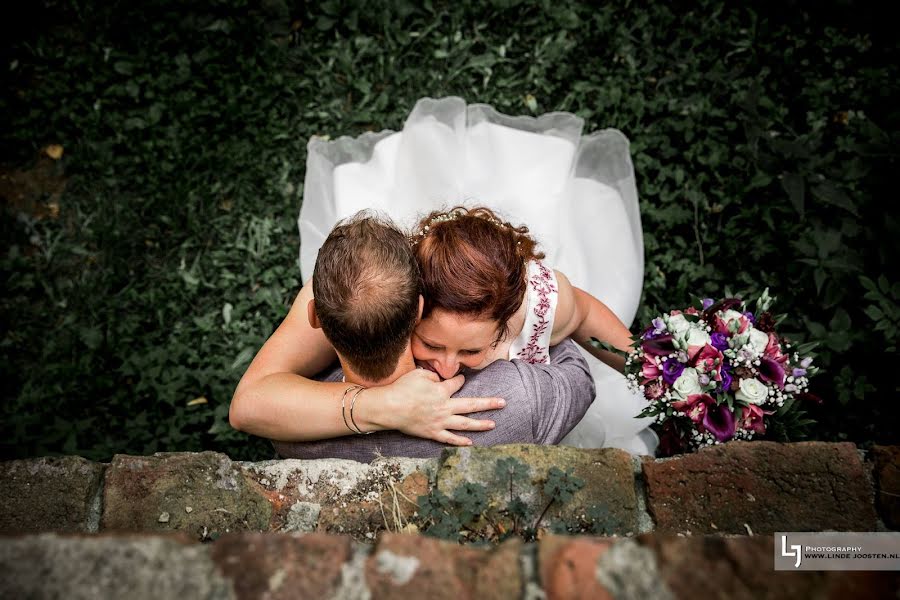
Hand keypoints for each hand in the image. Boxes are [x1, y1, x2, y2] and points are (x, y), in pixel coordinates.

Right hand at [373, 368, 505, 445]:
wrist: (389, 408)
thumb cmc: (401, 389)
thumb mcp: (418, 374)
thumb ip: (432, 375)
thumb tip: (439, 378)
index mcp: (441, 391)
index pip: (457, 383)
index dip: (460, 380)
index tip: (462, 379)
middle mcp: (445, 407)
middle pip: (471, 404)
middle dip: (489, 403)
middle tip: (503, 402)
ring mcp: (440, 422)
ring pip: (464, 424)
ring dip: (480, 424)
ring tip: (493, 424)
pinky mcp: (432, 433)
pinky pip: (449, 438)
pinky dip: (460, 441)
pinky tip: (470, 442)